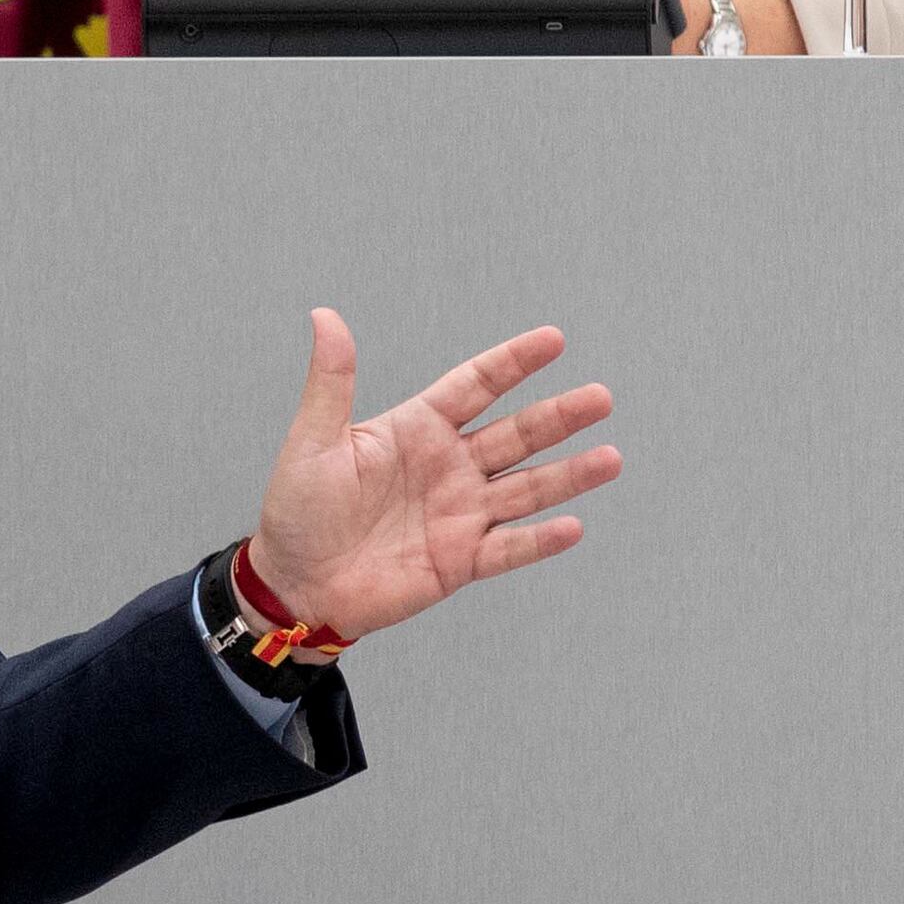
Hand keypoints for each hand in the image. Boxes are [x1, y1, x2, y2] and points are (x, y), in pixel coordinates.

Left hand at [246, 311, 616, 641]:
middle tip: (601, 397)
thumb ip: (331, 382)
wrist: (293, 586)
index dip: (513, 363)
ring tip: (610, 458)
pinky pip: (508, 548)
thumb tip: (325, 317)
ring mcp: (459, 515)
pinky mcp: (459, 561)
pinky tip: (572, 526)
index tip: (553, 339)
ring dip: (568, 475)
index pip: (475, 386)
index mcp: (417, 430)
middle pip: (516, 435)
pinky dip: (539, 540)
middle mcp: (448, 468)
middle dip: (559, 417)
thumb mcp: (314, 442)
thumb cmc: (296, 511)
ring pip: (525, 488)